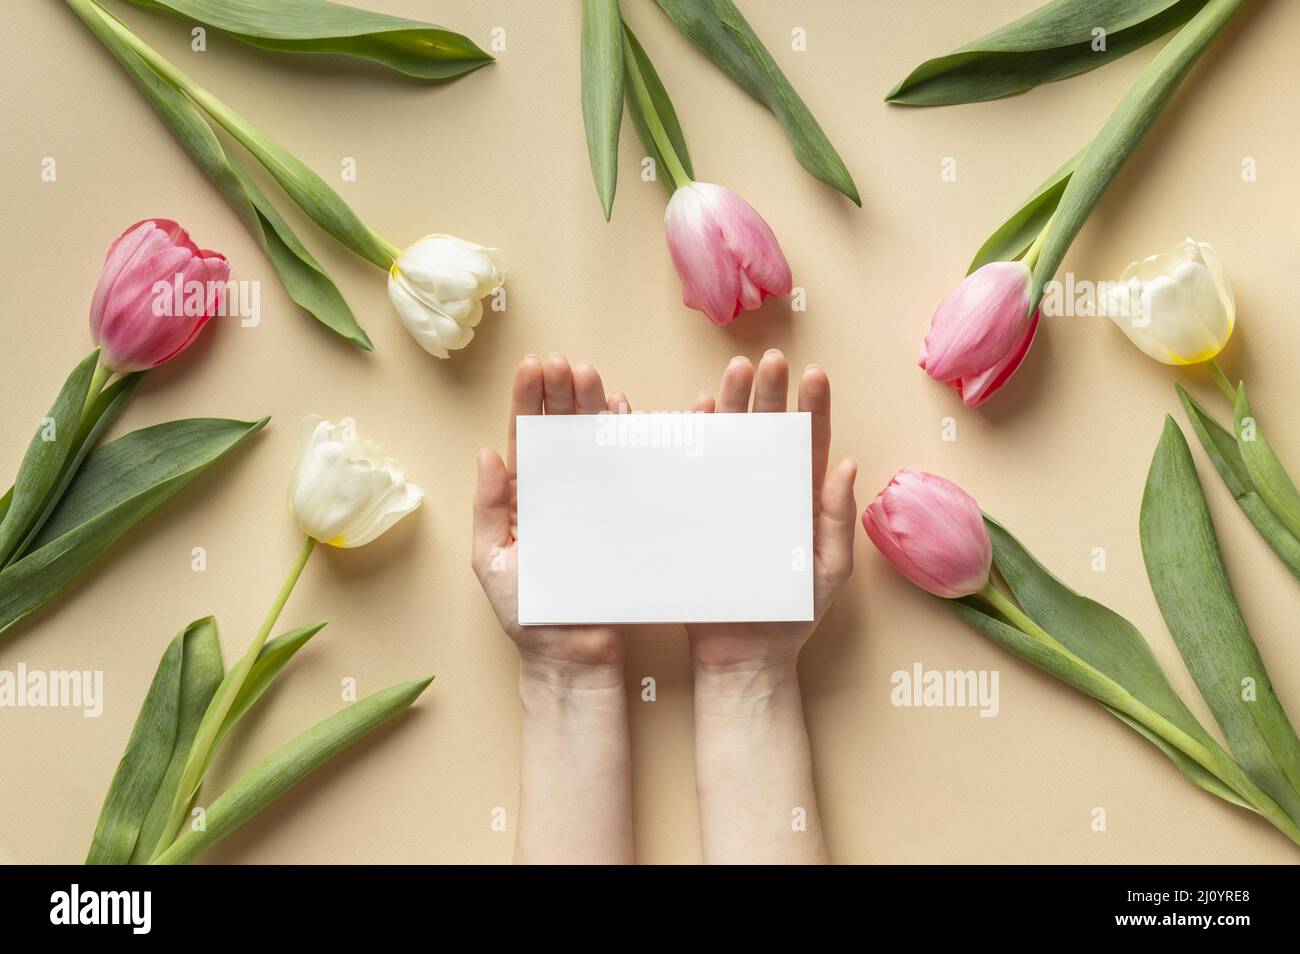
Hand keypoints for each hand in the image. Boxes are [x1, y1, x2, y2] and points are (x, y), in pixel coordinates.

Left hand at [472, 354, 631, 684]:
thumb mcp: (492, 561)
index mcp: (522, 499)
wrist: (571, 658)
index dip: (527, 402)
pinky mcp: (619, 517)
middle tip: (565, 362)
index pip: (524, 439)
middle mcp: (556, 493)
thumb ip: (488, 509)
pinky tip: (624, 412)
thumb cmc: (527, 615)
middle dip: (562, 393)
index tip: (533, 367)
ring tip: (592, 375)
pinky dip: (626, 441)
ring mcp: (590, 503)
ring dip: (591, 408)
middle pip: (559, 432)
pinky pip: (624, 473)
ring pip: (591, 445)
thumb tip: (486, 454)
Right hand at [685, 350, 857, 673]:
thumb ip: (838, 519)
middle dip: (769, 392)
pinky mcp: (702, 512)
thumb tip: (848, 465)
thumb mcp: (829, 568)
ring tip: (735, 372)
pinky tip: (698, 410)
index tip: (815, 375)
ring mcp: (733, 498)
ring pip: (733, 441)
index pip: (810, 443)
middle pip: (770, 430)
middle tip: (769, 361)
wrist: (745, 655)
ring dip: (733, 404)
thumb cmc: (794, 614)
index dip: (813, 408)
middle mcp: (769, 490)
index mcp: (804, 499)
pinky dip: (696, 438)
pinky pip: (697, 469)